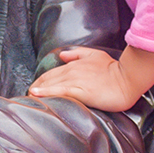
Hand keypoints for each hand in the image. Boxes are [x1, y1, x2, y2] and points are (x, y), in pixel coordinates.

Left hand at [26, 45, 153, 113]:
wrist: (127, 80)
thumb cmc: (114, 70)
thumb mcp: (96, 55)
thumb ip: (78, 54)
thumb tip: (63, 55)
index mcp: (74, 64)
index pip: (51, 73)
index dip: (40, 81)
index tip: (33, 88)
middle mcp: (72, 71)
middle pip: (48, 79)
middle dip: (36, 87)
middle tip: (26, 96)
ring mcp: (75, 81)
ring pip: (51, 85)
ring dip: (37, 91)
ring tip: (26, 97)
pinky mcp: (80, 91)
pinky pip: (59, 91)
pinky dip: (46, 92)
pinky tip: (36, 94)